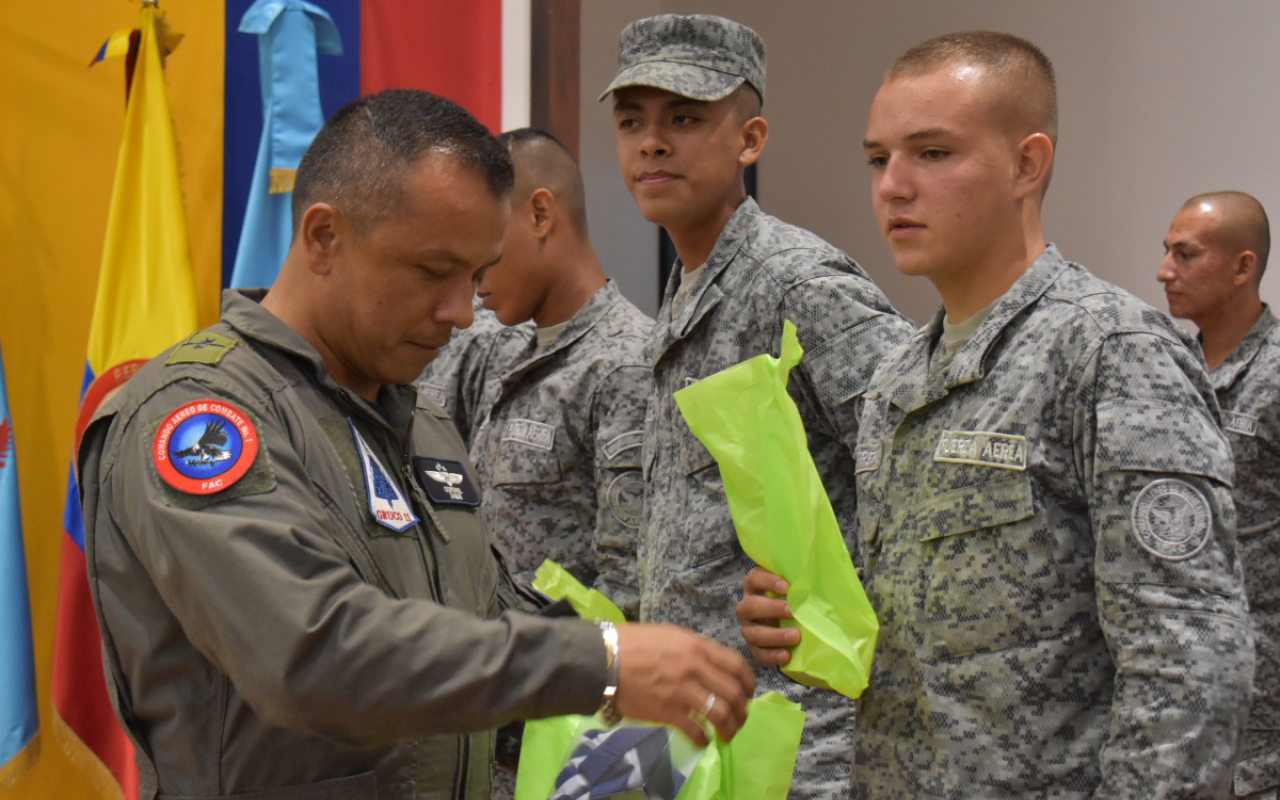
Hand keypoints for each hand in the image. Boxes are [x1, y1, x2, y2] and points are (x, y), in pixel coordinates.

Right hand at [613, 624, 754, 745]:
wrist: (605, 659)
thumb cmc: (634, 644)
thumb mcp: (671, 636)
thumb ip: (695, 651)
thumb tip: (713, 667)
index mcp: (697, 647)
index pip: (736, 666)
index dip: (748, 684)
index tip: (748, 694)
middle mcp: (694, 668)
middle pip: (733, 693)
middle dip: (742, 711)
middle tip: (739, 719)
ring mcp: (682, 692)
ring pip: (721, 714)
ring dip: (729, 728)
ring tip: (727, 735)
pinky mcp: (667, 712)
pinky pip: (696, 731)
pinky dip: (704, 740)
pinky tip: (703, 741)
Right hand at [736, 567, 798, 666]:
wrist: (785, 625)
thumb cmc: (791, 601)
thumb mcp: (791, 590)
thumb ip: (798, 585)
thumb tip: (817, 582)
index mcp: (754, 588)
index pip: (754, 579)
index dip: (767, 581)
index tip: (787, 587)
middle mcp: (747, 607)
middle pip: (751, 607)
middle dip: (772, 609)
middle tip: (792, 611)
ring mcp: (748, 629)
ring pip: (754, 633)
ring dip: (775, 635)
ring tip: (795, 636)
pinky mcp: (753, 648)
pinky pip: (758, 654)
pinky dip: (772, 656)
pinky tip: (787, 655)